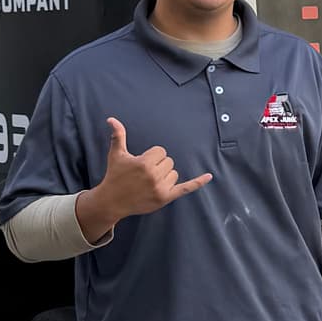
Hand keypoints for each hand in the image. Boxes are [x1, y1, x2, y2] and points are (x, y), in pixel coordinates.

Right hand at [82, 116, 210, 234]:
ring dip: (165, 176)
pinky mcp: (165, 198)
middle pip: (169, 162)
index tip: (141, 164)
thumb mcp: (116, 154)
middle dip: (158, 166)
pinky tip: (209, 176)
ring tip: (149, 182)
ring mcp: (160, 188)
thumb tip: (112, 119)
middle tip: (144, 174)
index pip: (161, 151)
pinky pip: (186, 188)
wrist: (112, 201)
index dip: (152, 156)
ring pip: (174, 174)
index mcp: (144, 163)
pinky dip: (198, 182)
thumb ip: (118, 135)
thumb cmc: (115, 176)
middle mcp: (153, 176)